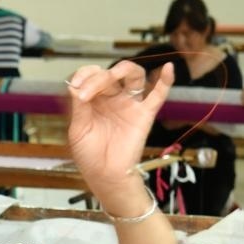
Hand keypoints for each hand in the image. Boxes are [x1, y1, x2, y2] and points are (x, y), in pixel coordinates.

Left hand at [66, 61, 173, 197]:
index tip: (74, 86)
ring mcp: (130, 104)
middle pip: (109, 75)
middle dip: (96, 79)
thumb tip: (75, 85)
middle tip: (85, 94)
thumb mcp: (78, 129)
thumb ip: (79, 107)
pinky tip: (168, 68)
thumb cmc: (89, 154)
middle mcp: (112, 98)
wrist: (105, 175)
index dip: (83, 75)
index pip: (91, 76)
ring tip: (111, 76)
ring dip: (122, 70)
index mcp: (94, 99)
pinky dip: (166, 81)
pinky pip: (159, 95)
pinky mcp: (145, 114)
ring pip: (133, 75)